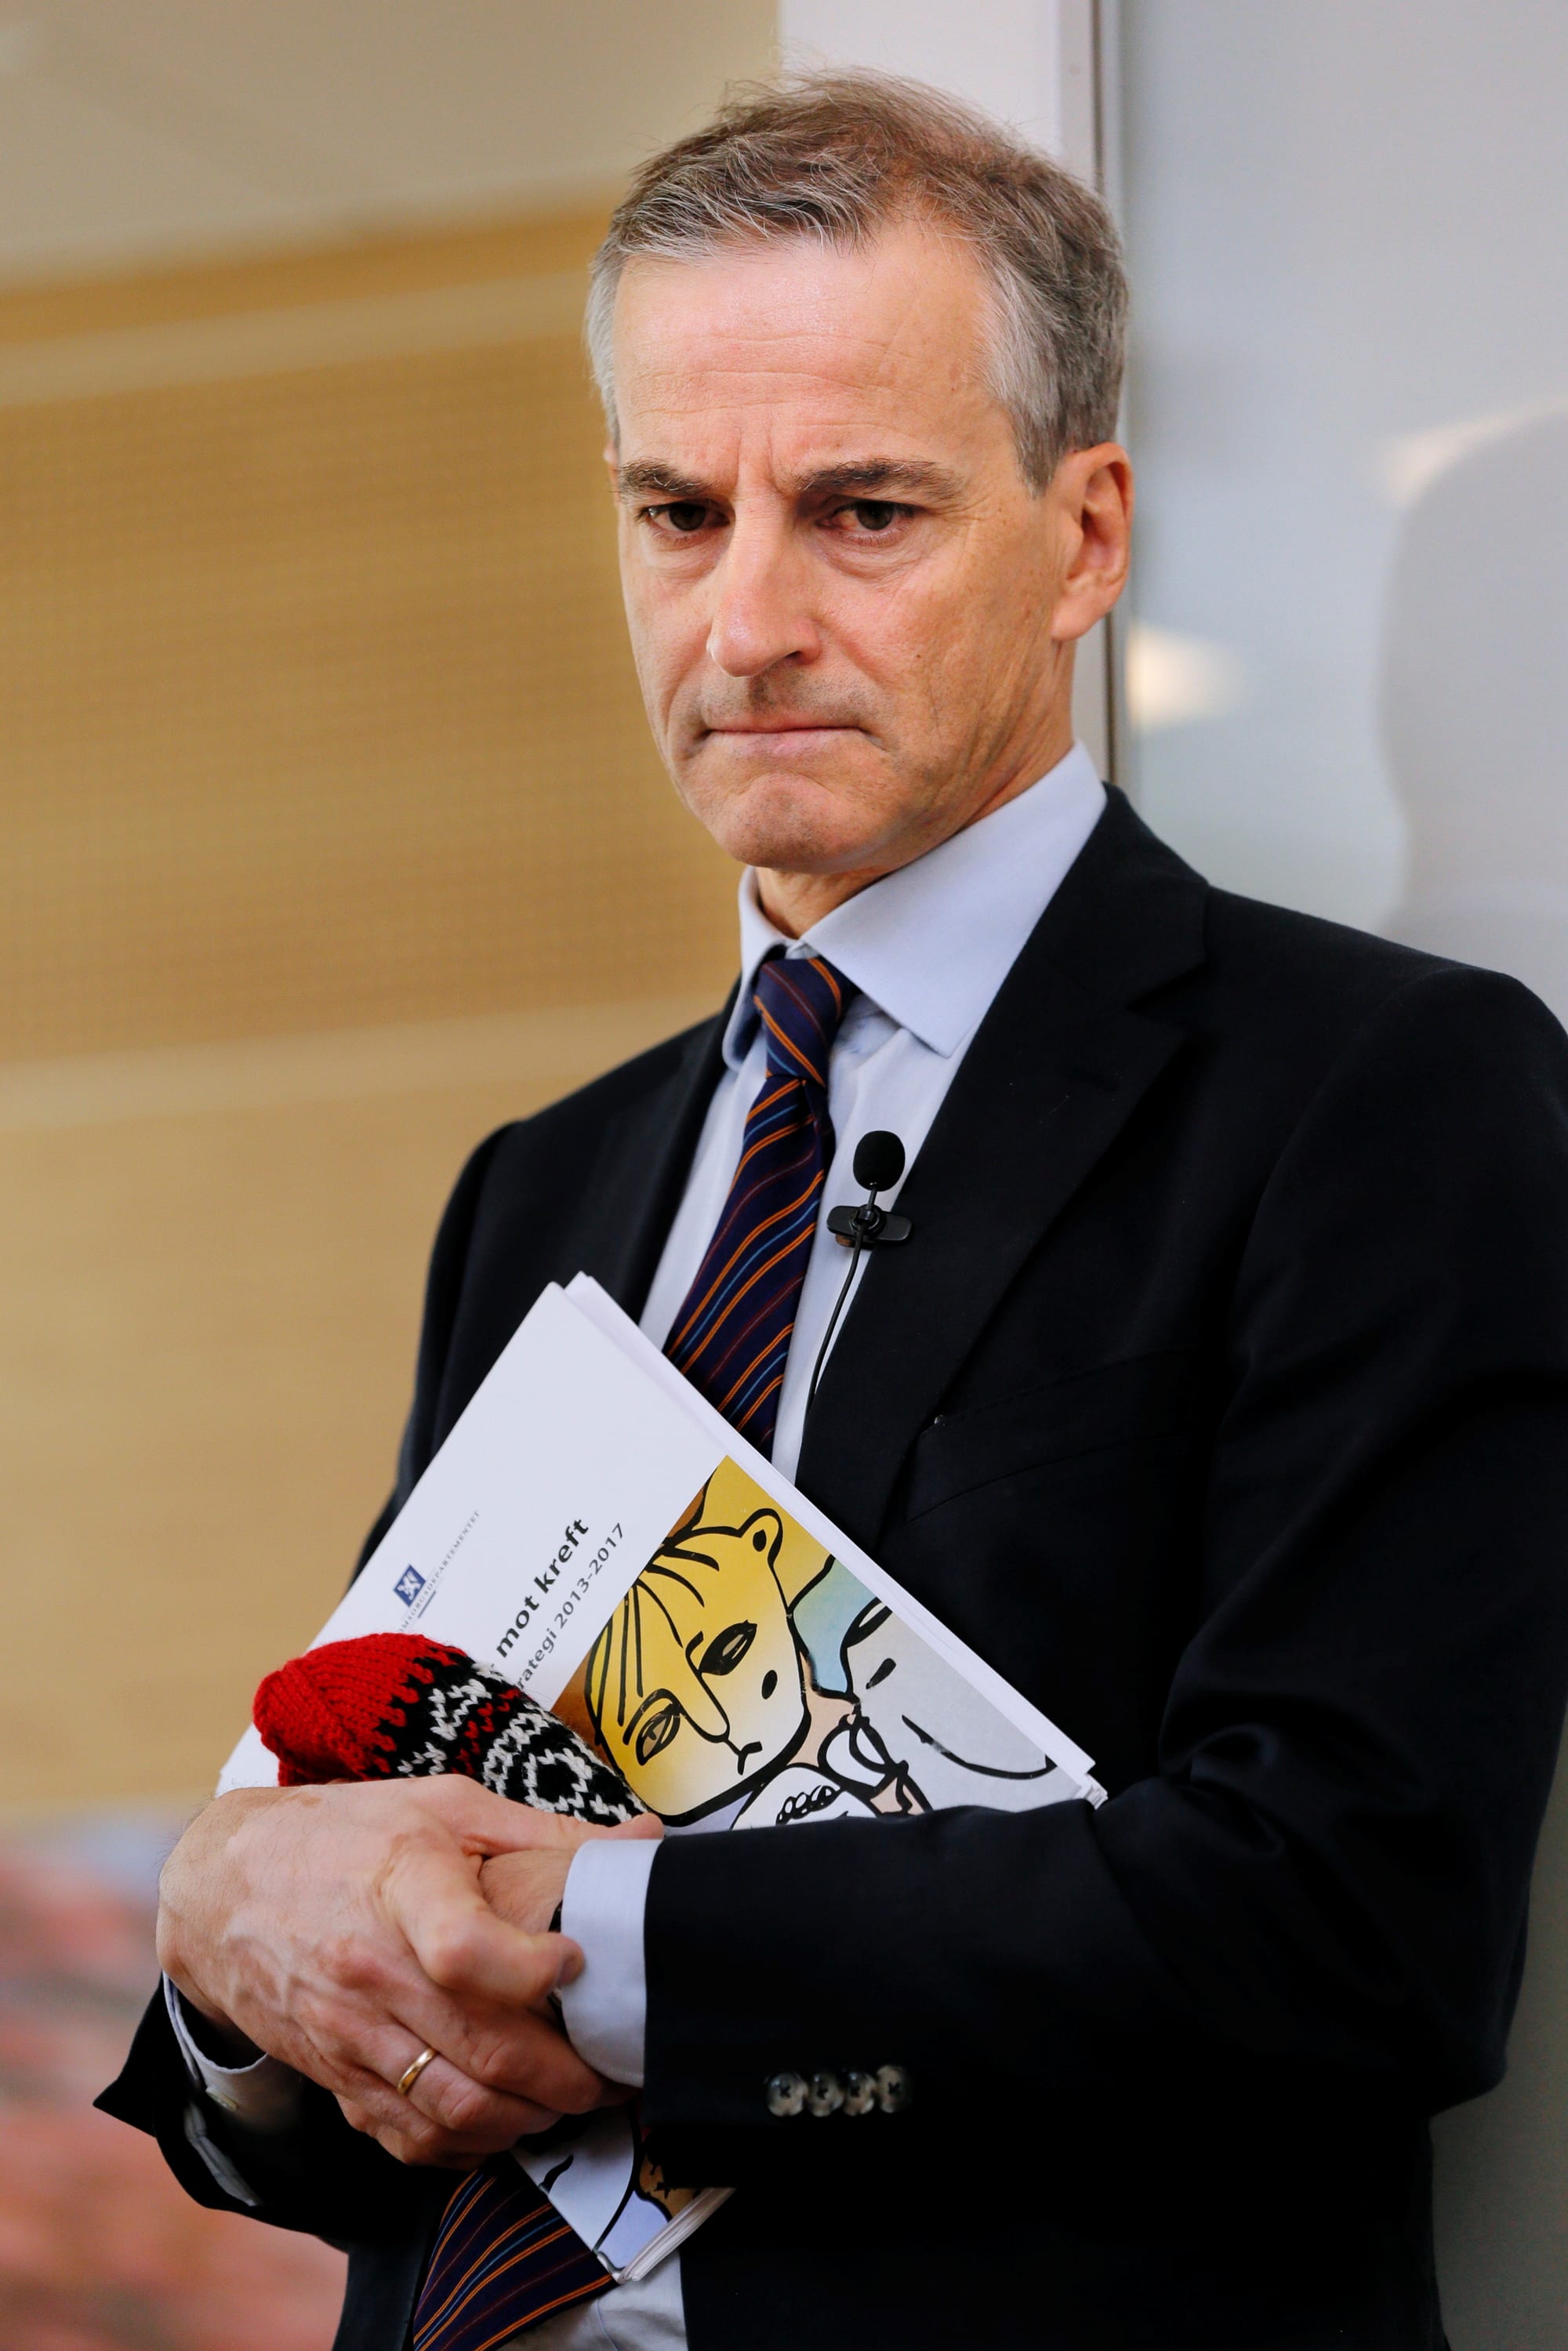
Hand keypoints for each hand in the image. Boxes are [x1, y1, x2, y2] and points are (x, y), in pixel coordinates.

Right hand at [157, 1778, 639, 2168]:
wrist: (224, 1887)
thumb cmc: (347, 1835)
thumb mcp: (442, 1805)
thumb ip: (543, 1831)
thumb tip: (643, 1842)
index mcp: (401, 1889)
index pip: (468, 1952)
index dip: (536, 1970)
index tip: (578, 1962)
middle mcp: (370, 1973)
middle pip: (483, 2051)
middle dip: (567, 2077)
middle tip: (613, 2070)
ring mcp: (350, 2034)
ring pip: (454, 2109)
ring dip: (527, 2120)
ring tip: (571, 2101)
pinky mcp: (336, 2076)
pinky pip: (408, 2138)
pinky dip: (466, 2148)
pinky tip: (503, 2124)